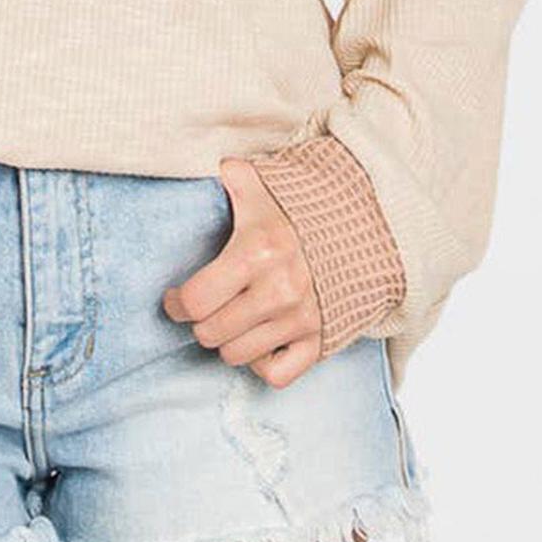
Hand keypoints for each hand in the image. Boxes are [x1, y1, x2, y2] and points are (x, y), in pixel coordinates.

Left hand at [161, 156, 322, 386]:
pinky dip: (261, 364)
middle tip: (204, 310)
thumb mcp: (265, 187)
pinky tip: (258, 341)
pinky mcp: (320, 341)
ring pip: (237, 356)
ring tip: (229, 321)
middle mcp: (279, 290)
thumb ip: (234, 176)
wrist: (366, 231)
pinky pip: (276, 375)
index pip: (196, 300)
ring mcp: (301, 319)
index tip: (176, 298)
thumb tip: (217, 166)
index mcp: (257, 251)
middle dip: (199, 322)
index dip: (177, 303)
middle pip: (210, 333)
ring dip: (227, 341)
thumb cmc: (302, 211)